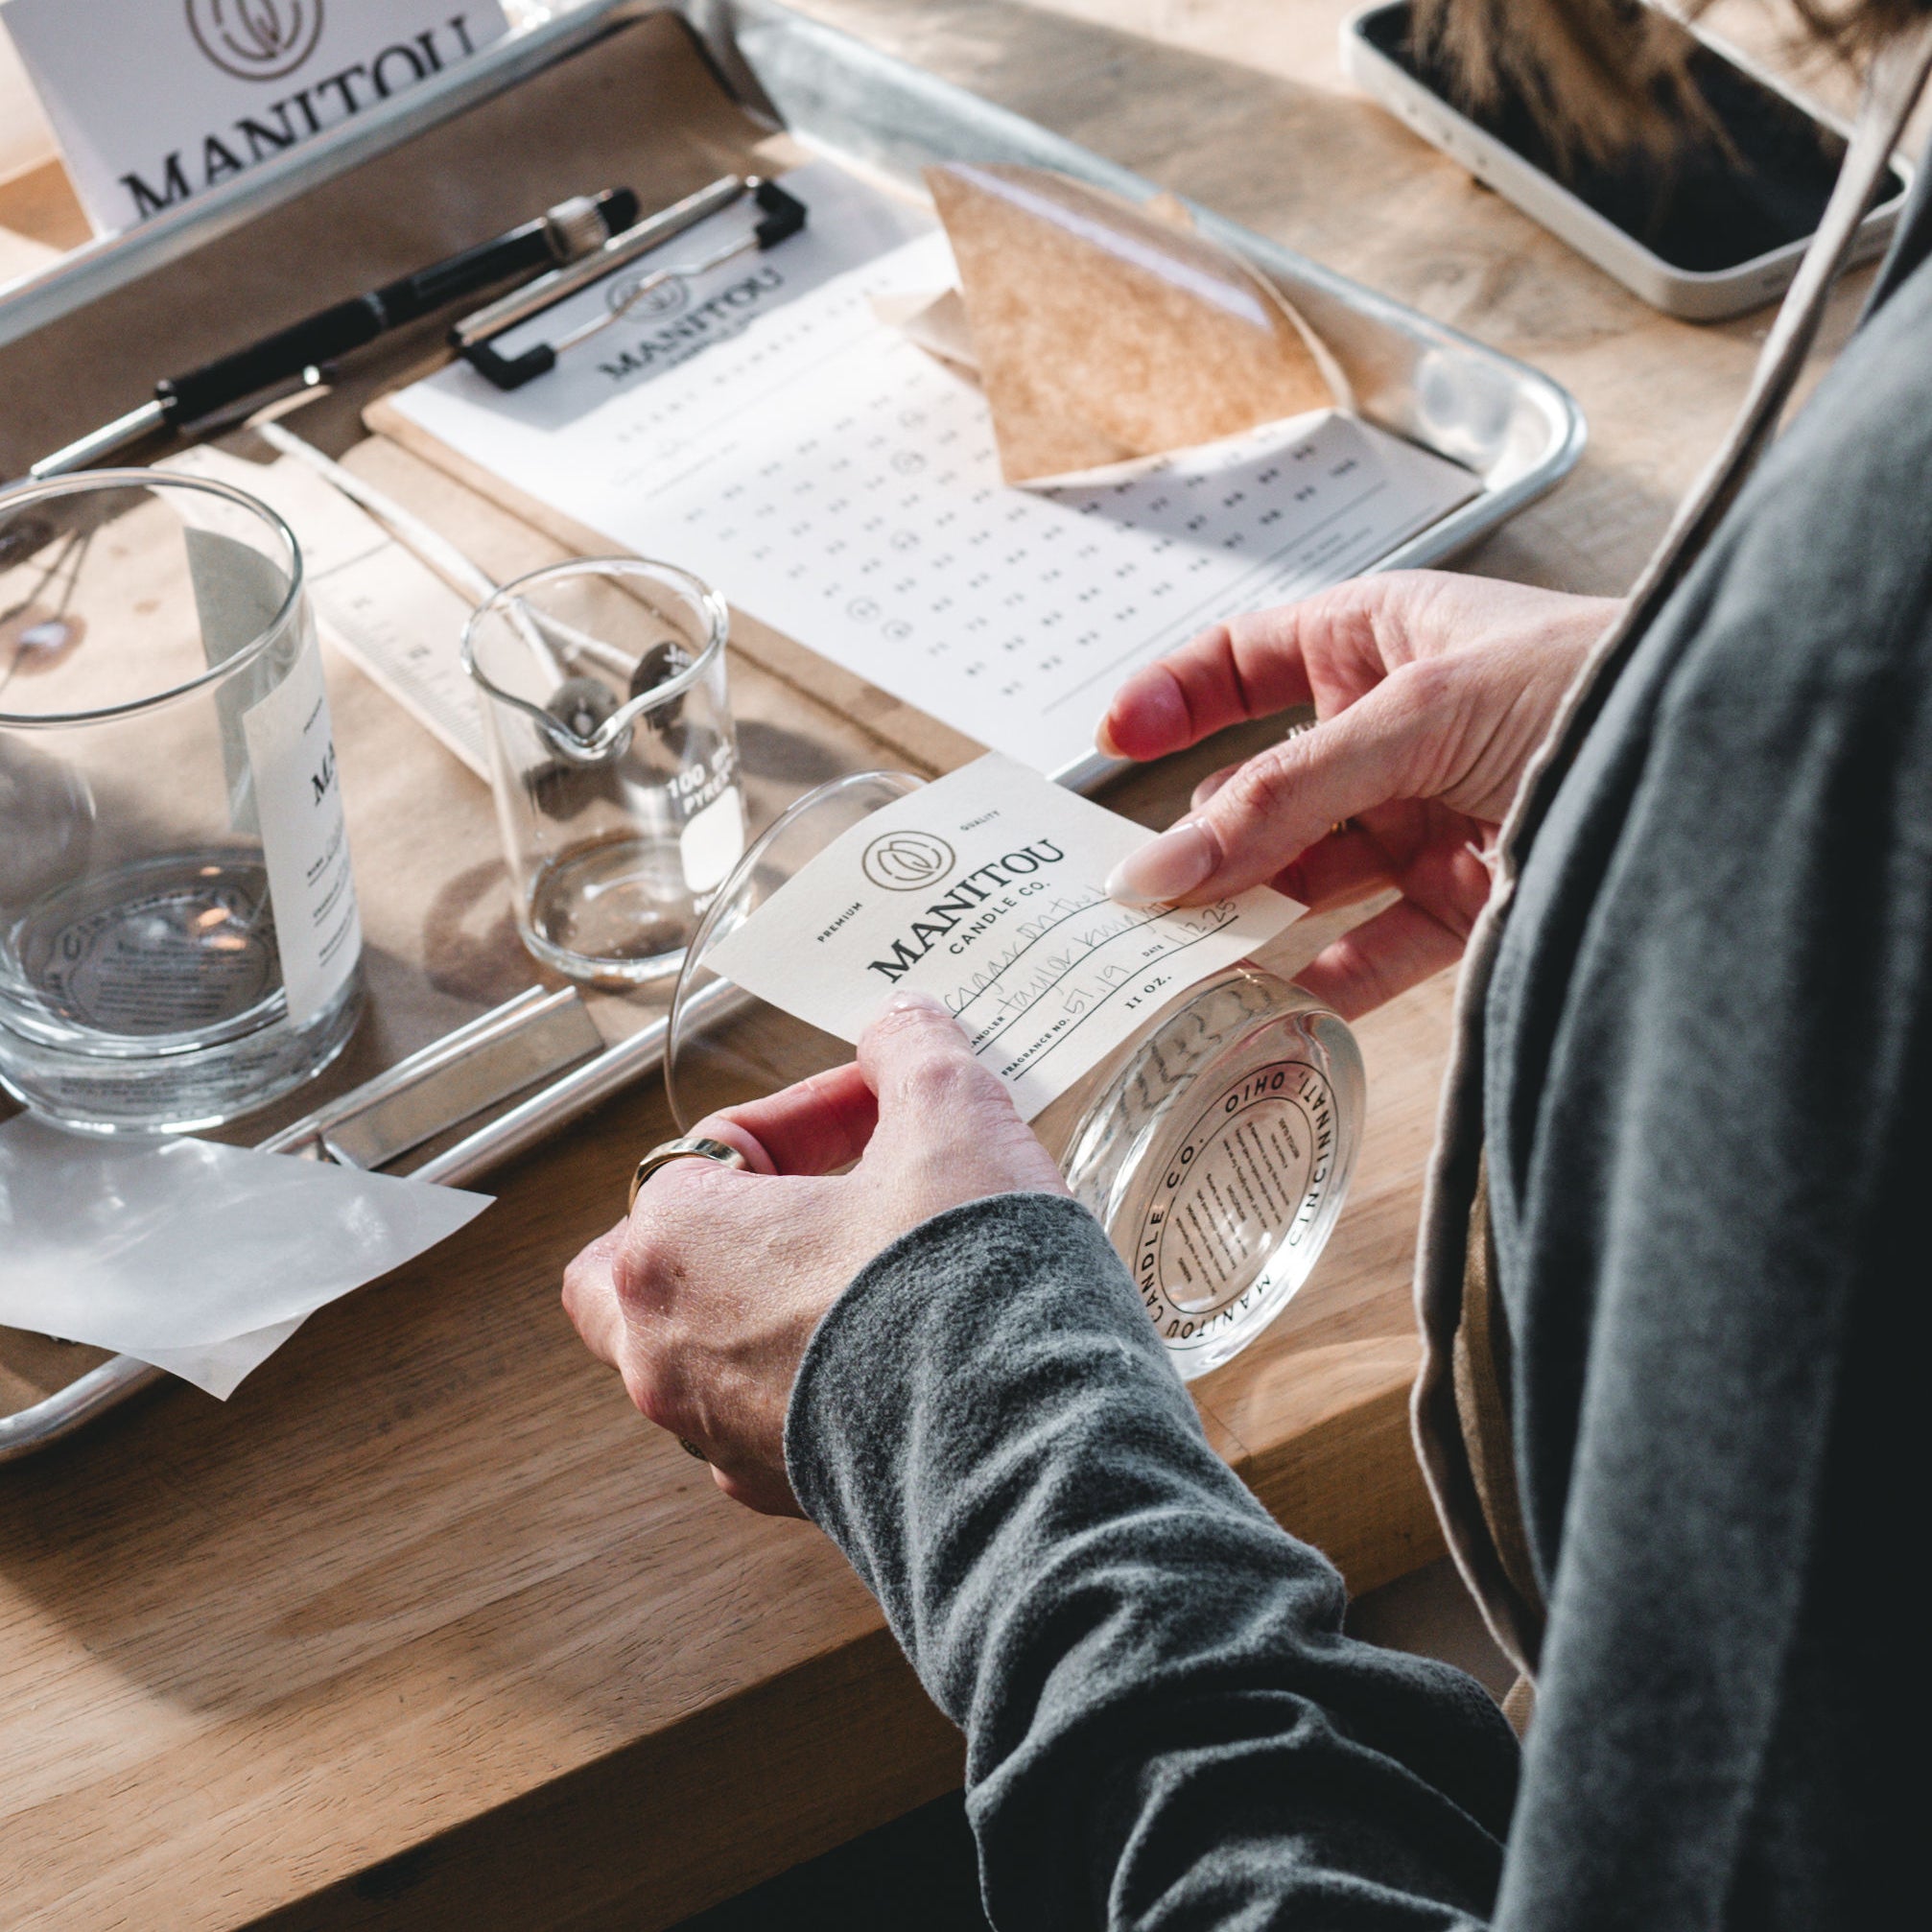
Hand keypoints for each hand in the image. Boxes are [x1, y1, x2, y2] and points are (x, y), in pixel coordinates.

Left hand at [561, 994, 1066, 1514]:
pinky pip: (772, 1419)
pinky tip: (902, 1352)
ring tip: (870, 1271)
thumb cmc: (961, 1288)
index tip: (886, 1104)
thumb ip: (915, 1053)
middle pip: (646, 1266)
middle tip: (811, 1197)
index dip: (813, 1112)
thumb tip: (903, 1027)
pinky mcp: (789, 1495)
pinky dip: (816, 1379)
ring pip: (704, 1353)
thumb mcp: (952, 1117)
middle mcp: (670, 1352)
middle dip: (728, 1220)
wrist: (1027, 1453)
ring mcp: (721, 1436)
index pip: (717, 1147)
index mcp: (674, 1246)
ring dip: (771, 1302)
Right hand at [1098, 571, 1617, 1017]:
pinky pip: (1366, 951)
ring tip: (1178, 959)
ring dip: (1247, 918)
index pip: (1244, 665)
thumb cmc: (1594, 684)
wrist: (1727, 775)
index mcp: (1377, 642)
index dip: (1173, 699)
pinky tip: (1267, 1003)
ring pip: (1303, 878)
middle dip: (1200, 840)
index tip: (1109, 745)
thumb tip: (1160, 865)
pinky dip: (1316, 981)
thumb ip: (1284, 794)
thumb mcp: (1419, 710)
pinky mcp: (1460, 908)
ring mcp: (1421, 824)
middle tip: (1132, 895)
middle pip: (1260, 792)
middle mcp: (1391, 734)